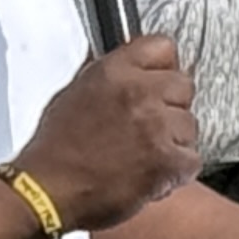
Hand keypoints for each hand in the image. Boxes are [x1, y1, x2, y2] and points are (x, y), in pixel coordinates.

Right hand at [21, 34, 198, 232]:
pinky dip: (175, 173)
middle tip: (151, 127)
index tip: (160, 82)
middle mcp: (138, 92)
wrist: (48, 191)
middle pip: (184, 86)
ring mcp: (155, 126)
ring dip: (173, 143)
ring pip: (189, 126)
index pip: (163, 47)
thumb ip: (111, 77)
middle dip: (171, 107)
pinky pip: (191, 160)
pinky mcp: (165, 161)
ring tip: (144, 157)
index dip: (164, 68)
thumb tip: (131, 69)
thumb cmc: (56, 151)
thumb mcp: (75, 93)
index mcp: (114, 71)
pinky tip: (151, 177)